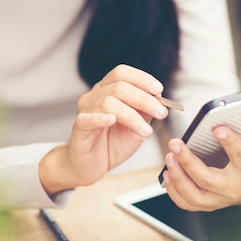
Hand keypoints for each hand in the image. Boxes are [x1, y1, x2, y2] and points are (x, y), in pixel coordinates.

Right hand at [39, 65, 168, 193]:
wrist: (93, 166)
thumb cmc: (111, 144)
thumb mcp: (136, 127)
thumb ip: (145, 112)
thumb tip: (159, 99)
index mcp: (108, 91)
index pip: (122, 74)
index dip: (141, 79)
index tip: (159, 90)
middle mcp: (95, 96)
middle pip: (118, 87)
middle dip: (144, 99)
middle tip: (160, 112)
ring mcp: (85, 111)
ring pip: (107, 102)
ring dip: (131, 115)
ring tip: (145, 131)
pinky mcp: (79, 127)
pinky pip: (88, 118)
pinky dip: (101, 118)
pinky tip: (112, 120)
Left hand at [162, 112, 240, 210]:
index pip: (240, 156)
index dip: (229, 142)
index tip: (216, 127)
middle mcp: (234, 188)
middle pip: (207, 179)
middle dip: (188, 162)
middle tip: (175, 143)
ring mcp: (219, 200)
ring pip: (194, 195)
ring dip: (178, 177)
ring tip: (169, 157)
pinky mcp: (207, 205)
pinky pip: (187, 204)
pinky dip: (174, 192)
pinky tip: (167, 174)